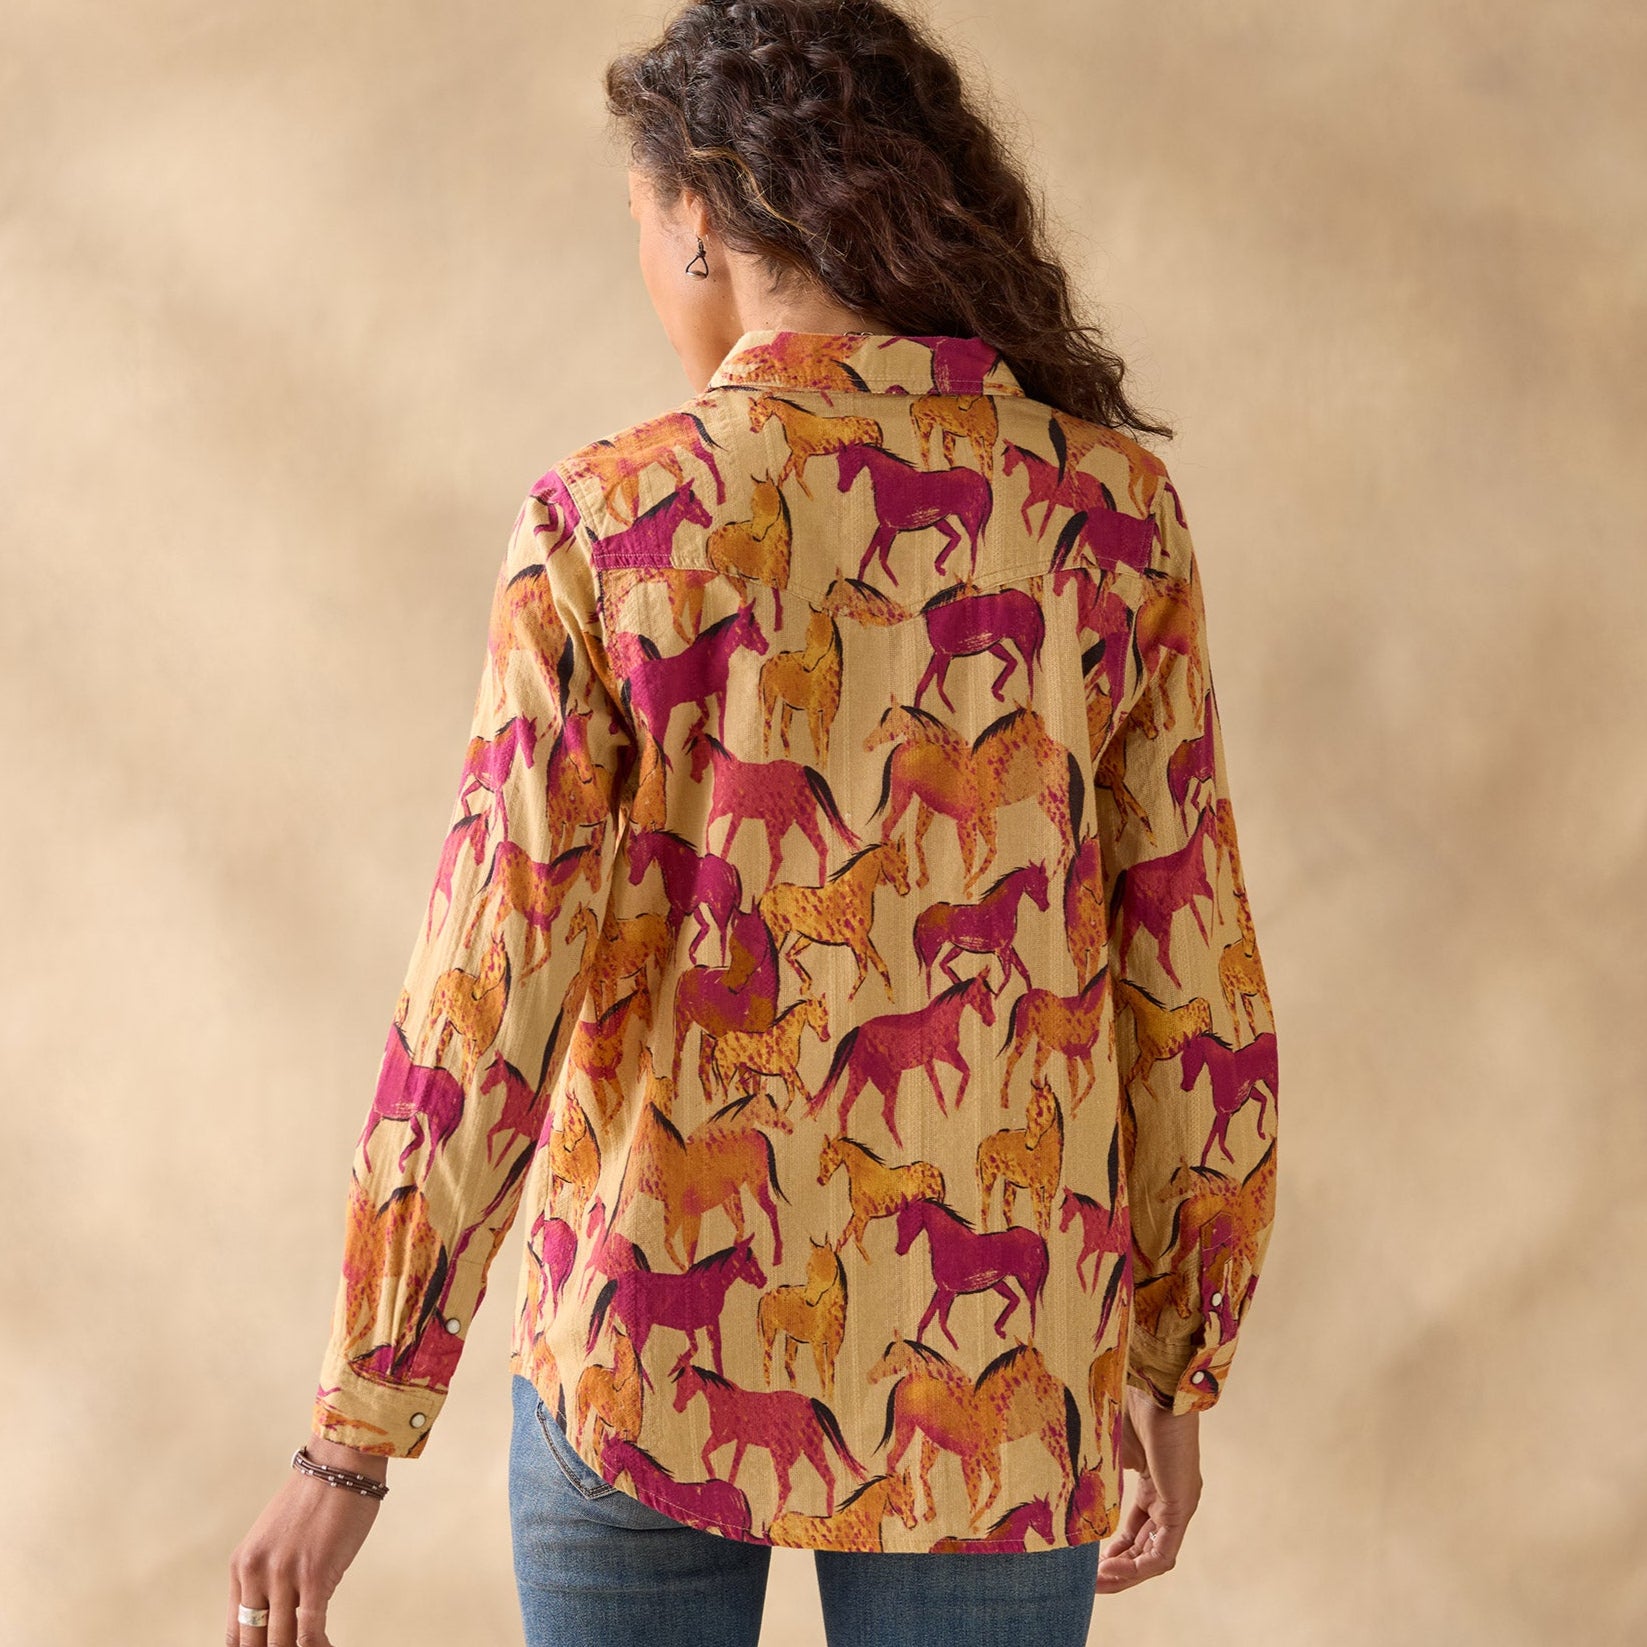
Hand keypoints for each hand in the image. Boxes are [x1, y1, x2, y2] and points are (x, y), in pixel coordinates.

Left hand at [226, 1435, 387, 1646]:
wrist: (342, 1463)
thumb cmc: (316, 1499)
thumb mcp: (275, 1538)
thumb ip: (269, 1575)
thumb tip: (280, 1617)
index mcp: (241, 1566)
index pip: (234, 1634)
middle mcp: (256, 1572)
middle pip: (254, 1642)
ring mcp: (284, 1575)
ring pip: (281, 1642)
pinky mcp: (315, 1575)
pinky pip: (310, 1630)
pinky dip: (318, 1646)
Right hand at [1095, 1385, 1202, 1594]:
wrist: (1151, 1383)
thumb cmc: (1127, 1402)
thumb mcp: (1104, 1445)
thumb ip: (1093, 1470)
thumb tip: (1061, 1482)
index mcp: (1154, 1482)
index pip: (1135, 1529)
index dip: (1112, 1549)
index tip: (1086, 1562)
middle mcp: (1169, 1498)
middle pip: (1145, 1549)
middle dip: (1117, 1570)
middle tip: (1087, 1581)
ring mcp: (1178, 1504)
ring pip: (1154, 1557)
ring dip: (1125, 1575)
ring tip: (1095, 1582)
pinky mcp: (1181, 1506)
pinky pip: (1162, 1553)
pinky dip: (1138, 1568)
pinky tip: (1110, 1570)